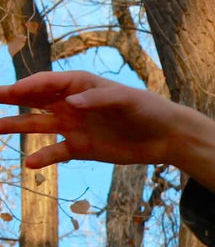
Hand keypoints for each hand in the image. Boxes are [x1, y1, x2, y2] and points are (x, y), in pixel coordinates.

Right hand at [0, 70, 214, 192]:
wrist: (167, 136)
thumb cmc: (148, 109)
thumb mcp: (127, 99)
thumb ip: (97, 99)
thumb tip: (70, 102)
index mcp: (80, 85)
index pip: (45, 83)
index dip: (25, 87)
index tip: (8, 93)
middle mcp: (71, 104)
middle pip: (33, 100)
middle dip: (9, 99)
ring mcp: (74, 126)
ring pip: (37, 125)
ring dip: (15, 126)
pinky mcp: (81, 148)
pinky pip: (56, 152)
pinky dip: (43, 157)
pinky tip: (29, 162)